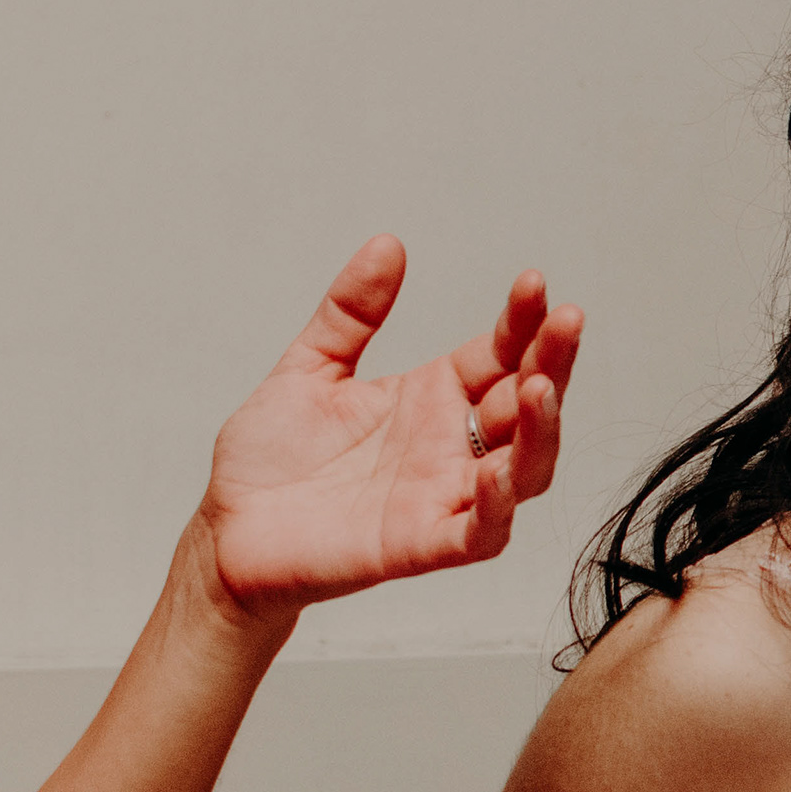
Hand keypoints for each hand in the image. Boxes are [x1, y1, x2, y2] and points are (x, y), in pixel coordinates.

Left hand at [191, 240, 583, 620]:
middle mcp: (447, 447)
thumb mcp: (309, 368)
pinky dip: (497, 508)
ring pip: (525, 469)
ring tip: (541, 386)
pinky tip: (498, 475)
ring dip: (543, 430)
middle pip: (527, 405)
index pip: (499, 355)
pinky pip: (480, 533)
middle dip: (554, 362)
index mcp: (430, 400)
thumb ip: (349, 312)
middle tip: (565, 319)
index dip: (522, 323)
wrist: (225, 531)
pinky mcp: (419, 546)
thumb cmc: (267, 463)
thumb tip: (386, 245)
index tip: (533, 284)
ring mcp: (440, 498)